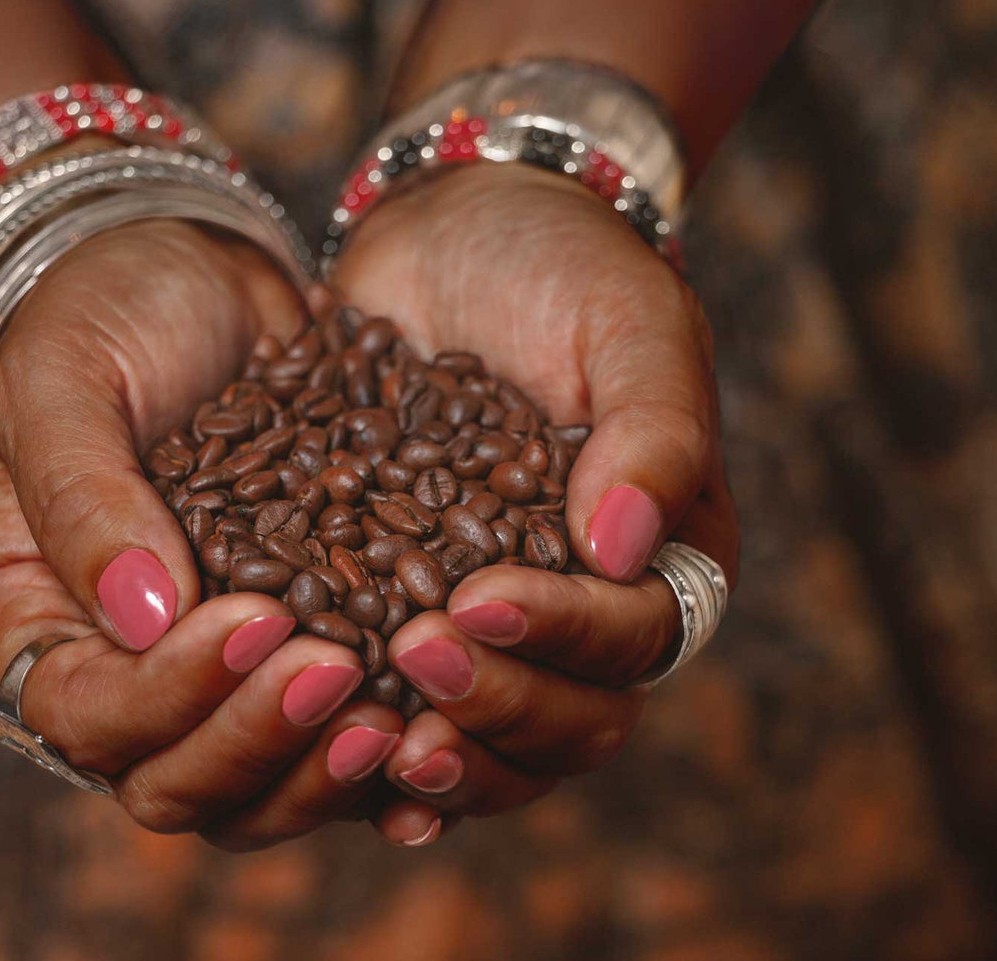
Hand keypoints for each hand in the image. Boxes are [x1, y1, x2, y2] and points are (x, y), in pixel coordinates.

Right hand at [0, 221, 403, 848]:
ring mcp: (203, 684)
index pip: (86, 715)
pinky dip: (376, 761)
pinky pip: (321, 750)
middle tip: (340, 672)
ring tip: (399, 717)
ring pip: (253, 798)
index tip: (258, 618)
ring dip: (321, 772)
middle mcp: (111, 677)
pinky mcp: (284, 668)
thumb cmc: (101, 319)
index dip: (168, 693)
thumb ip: (85, 497)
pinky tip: (434, 732)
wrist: (194, 283)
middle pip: (171, 785)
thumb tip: (141, 616)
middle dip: (256, 743)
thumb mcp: (63, 382)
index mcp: (27, 623)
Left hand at [330, 163, 739, 841]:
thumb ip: (653, 428)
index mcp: (661, 556)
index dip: (563, 636)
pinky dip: (379, 757)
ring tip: (375, 743)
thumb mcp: (629, 320)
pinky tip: (335, 763)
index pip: (634, 637)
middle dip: (497, 704)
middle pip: (571, 721)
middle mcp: (583, 613)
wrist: (453, 234)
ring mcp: (494, 628)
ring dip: (444, 757)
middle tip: (413, 658)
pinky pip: (408, 718)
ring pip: (495, 746)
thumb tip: (626, 549)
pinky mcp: (407, 621)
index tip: (481, 600)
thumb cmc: (562, 267)